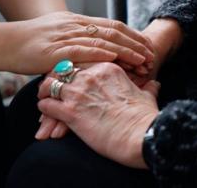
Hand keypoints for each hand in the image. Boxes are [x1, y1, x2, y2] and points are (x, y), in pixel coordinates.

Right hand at [5, 12, 154, 74]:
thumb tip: (89, 49)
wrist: (5, 43)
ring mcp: (66, 36)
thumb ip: (72, 39)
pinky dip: (103, 53)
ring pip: (103, 40)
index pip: (111, 25)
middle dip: (135, 42)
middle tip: (151, 54)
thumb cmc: (28, 43)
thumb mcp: (54, 35)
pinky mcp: (56, 50)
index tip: (146, 45)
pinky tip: (117, 59)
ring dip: (126, 50)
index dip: (132, 34)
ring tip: (142, 61)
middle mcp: (74, 25)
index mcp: (75, 20)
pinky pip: (84, 50)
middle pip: (113, 30)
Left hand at [37, 63, 158, 168]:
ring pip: (50, 84)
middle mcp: (89, 77)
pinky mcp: (70, 112)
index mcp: (106, 68)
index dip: (70, 68)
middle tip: (50, 84)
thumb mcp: (146, 97)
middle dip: (54, 76)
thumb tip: (154, 84)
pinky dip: (43, 108)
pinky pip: (47, 105)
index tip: (67, 75)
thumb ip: (147, 88)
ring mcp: (78, 93)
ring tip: (43, 96)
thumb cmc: (146, 119)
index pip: (79, 60)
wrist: (143, 137)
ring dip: (44, 91)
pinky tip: (45, 111)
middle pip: (61, 69)